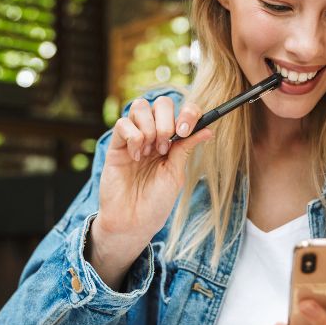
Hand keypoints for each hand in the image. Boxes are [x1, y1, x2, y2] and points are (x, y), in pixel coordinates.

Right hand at [89, 96, 212, 284]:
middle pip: (160, 102)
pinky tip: (135, 157)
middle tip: (164, 146)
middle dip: (166, 120)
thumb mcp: (176, 174)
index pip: (181, 111)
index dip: (187, 113)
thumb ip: (186, 149)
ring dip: (149, 127)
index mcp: (172, 141)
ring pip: (140, 107)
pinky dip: (132, 137)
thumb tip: (209, 129)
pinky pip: (122, 124)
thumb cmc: (156, 202)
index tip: (185, 131)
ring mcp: (133, 138)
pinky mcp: (116, 145)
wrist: (134, 221)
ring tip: (150, 151)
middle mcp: (153, 135)